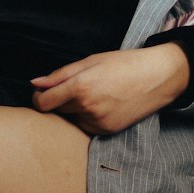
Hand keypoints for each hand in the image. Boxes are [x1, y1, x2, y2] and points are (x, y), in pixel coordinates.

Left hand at [30, 45, 190, 134]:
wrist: (158, 77)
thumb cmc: (124, 64)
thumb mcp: (90, 61)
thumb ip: (60, 75)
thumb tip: (35, 84)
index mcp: (80, 87)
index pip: (43, 103)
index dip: (38, 98)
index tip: (42, 92)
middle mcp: (87, 107)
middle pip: (57, 110)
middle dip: (60, 100)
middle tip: (77, 87)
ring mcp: (98, 122)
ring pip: (72, 119)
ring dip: (74, 110)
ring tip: (95, 94)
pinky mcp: (107, 131)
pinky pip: (86, 126)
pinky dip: (87, 117)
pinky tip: (103, 104)